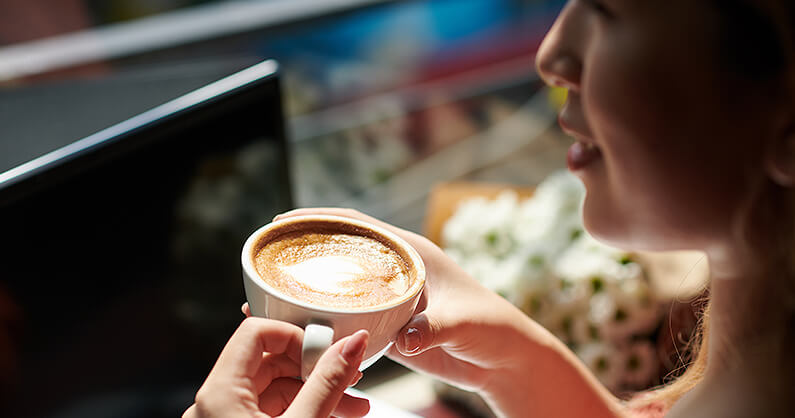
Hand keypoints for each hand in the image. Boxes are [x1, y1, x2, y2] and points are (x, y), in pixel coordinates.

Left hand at [183, 317, 369, 417]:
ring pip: (275, 387)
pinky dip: (304, 407)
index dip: (295, 335)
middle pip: (268, 359)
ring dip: (316, 390)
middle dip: (314, 366)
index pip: (255, 331)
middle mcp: (215, 403)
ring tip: (354, 403)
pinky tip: (336, 412)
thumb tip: (353, 344)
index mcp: (218, 393)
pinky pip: (273, 409)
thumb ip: (328, 384)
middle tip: (348, 372)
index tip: (326, 348)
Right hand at [272, 209, 623, 417]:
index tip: (282, 220)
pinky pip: (347, 315)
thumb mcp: (463, 322)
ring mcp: (389, 297)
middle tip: (262, 258)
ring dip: (306, 286)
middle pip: (339, 251)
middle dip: (301, 251)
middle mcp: (396, 269)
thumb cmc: (492, 328)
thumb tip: (404, 339)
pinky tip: (296, 327)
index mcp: (412, 252)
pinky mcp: (388, 325)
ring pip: (338, 284)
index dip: (319, 218)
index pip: (358, 224)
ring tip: (265, 294)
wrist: (503, 358)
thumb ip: (434, 327)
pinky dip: (321, 318)